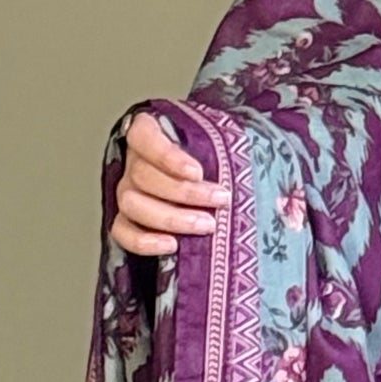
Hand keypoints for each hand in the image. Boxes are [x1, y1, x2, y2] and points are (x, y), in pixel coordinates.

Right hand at [109, 109, 229, 257]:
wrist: (214, 191)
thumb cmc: (220, 163)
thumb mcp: (227, 145)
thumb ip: (232, 145)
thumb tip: (257, 156)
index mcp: (150, 135)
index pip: (144, 136)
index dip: (167, 155)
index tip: (197, 172)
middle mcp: (134, 163)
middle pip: (141, 175)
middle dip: (184, 192)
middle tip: (220, 201)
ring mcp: (128, 193)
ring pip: (132, 203)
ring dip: (171, 217)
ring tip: (207, 225)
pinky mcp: (129, 222)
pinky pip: (123, 232)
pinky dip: (144, 242)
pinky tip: (172, 246)